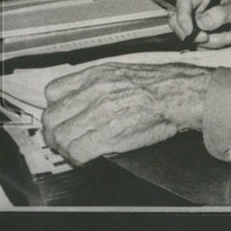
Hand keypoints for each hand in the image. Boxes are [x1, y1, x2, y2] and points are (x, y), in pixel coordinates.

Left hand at [41, 62, 211, 164]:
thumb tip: (84, 100)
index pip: (52, 92)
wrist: (179, 94)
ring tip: (76, 152)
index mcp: (95, 75)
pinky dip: (78, 158)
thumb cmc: (160, 86)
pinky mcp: (108, 134)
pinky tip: (87, 158)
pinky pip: (77, 151)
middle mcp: (92, 91)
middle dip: (54, 134)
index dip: (55, 109)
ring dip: (65, 148)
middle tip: (62, 142)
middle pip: (51, 118)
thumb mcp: (123, 72)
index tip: (61, 119)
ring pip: (60, 137)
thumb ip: (100, 84)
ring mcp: (98, 112)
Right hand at [169, 0, 230, 48]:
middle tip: (207, 37)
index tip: (190, 31)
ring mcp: (199, 25)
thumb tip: (202, 22)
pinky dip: (214, 48)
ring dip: (211, 42)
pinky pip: (200, 47)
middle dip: (192, 34)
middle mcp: (198, 9)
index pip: (183, 4)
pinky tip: (227, 40)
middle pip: (178, 23)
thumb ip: (221, 14)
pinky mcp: (204, 38)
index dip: (182, 18)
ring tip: (230, 36)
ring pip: (190, 38)